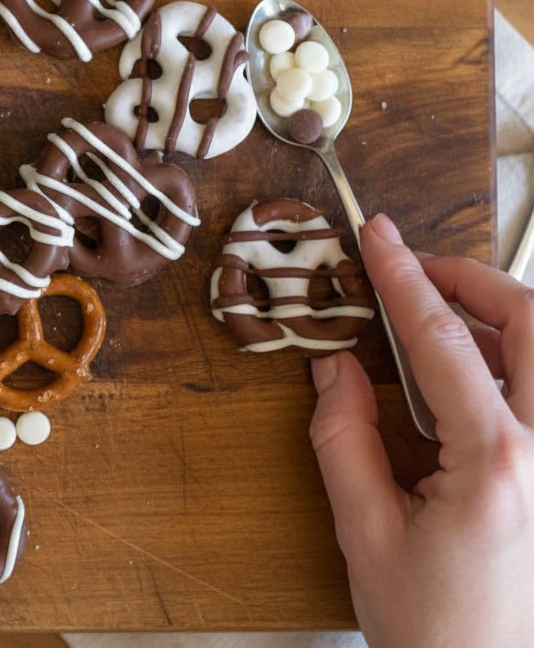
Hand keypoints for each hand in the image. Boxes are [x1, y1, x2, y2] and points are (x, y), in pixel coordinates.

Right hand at [309, 214, 533, 647]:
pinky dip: (513, 361)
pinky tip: (472, 373)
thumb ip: (344, 438)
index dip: (403, 278)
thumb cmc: (436, 629)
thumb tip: (333, 368)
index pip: (444, 341)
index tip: (379, 237)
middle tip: (417, 269)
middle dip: (474, 279)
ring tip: (438, 319)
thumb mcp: (364, 533)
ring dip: (500, 318)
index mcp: (497, 464)